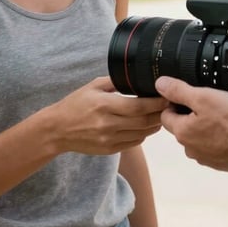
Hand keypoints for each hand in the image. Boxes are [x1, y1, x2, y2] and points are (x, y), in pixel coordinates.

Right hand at [49, 77, 165, 154]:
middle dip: (160, 113)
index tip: (168, 96)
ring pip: (142, 134)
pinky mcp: (110, 149)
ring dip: (155, 124)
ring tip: (162, 114)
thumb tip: (137, 77)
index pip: (139, 106)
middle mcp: (109, 124)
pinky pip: (134, 142)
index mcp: (105, 105)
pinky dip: (144, 133)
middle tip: (171, 105)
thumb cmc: (76, 104)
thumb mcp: (93, 86)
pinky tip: (146, 124)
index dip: (157, 102)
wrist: (57, 130)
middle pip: (144, 121)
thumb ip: (116, 81)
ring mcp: (110, 139)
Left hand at [154, 77, 227, 171]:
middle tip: (209, 103)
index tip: (190, 95)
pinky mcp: (218, 162)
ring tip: (222, 115)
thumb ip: (179, 91)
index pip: (165, 115)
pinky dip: (217, 136)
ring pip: (197, 136)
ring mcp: (204, 157)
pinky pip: (211, 145)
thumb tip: (160, 84)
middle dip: (191, 114)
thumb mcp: (204, 97)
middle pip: (181, 126)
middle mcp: (189, 148)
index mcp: (182, 132)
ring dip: (205, 126)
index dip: (175, 102)